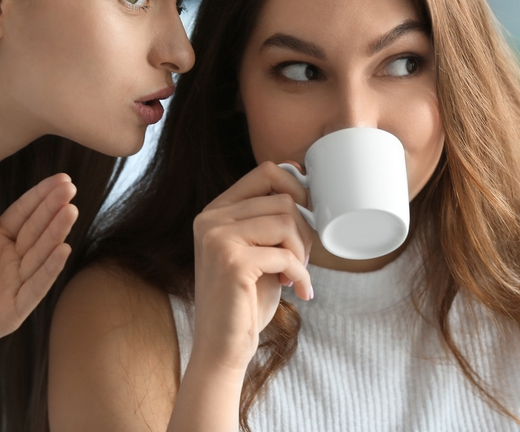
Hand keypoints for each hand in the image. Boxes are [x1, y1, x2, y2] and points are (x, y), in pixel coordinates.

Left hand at [0, 173, 77, 391]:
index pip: (22, 214)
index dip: (40, 196)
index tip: (60, 179)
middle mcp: (9, 259)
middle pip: (36, 229)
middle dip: (53, 208)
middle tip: (70, 187)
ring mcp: (14, 284)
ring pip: (40, 254)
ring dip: (56, 233)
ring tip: (70, 211)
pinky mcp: (13, 309)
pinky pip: (35, 287)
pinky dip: (49, 270)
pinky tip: (62, 250)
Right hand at [190, 162, 312, 377]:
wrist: (223, 347)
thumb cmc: (246, 300)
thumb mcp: (257, 250)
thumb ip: (269, 219)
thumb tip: (302, 181)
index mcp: (216, 211)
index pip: (265, 172)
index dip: (296, 188)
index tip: (307, 217)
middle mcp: (211, 219)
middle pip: (282, 199)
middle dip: (304, 230)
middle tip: (302, 260)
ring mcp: (218, 238)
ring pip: (286, 222)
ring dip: (302, 252)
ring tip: (296, 275)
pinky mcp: (232, 262)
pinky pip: (285, 255)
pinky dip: (300, 274)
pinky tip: (299, 291)